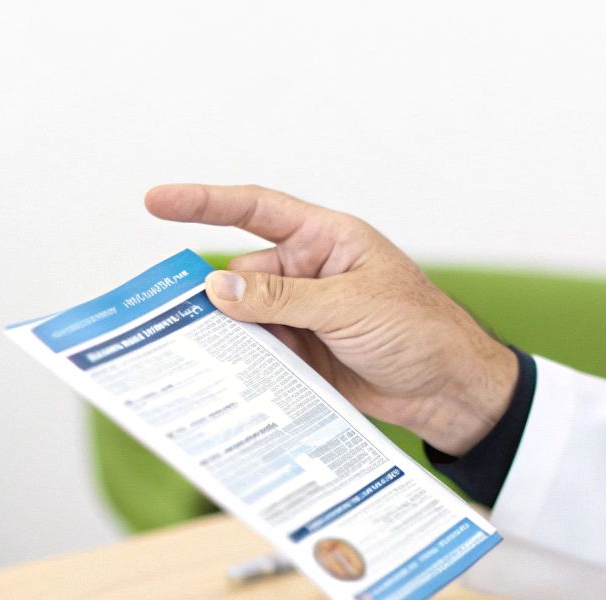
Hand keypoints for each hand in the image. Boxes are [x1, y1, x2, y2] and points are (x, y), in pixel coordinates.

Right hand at [144, 183, 518, 455]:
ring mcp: (304, 316)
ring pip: (245, 320)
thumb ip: (282, 298)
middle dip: (213, 297)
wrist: (450, 391)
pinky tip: (223, 380)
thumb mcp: (349, 308)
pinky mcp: (304, 355)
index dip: (204, 203)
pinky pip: (261, 355)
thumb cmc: (419, 331)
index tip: (155, 201)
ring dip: (226, 337)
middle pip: (240, 275)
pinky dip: (243, 366)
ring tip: (194, 357)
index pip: (255, 209)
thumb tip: (217, 287)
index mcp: (326, 239)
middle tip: (171, 319)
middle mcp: (309, 272)